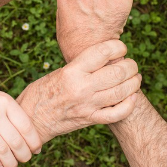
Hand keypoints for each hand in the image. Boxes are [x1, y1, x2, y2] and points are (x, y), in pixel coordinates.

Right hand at [0, 77, 41, 166]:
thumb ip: (12, 113)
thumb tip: (30, 136)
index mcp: (5, 101)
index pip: (26, 126)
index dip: (34, 141)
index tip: (36, 150)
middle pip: (16, 141)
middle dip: (24, 155)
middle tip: (26, 160)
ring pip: (2, 150)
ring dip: (11, 163)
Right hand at [17, 40, 140, 142]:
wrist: (31, 119)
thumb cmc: (41, 91)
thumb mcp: (59, 72)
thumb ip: (81, 66)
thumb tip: (105, 59)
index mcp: (71, 71)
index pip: (102, 52)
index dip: (118, 46)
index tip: (120, 47)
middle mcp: (81, 88)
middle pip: (117, 72)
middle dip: (130, 65)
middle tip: (131, 64)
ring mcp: (87, 105)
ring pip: (122, 92)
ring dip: (134, 82)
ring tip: (135, 77)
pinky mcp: (90, 120)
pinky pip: (117, 113)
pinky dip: (129, 105)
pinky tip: (132, 97)